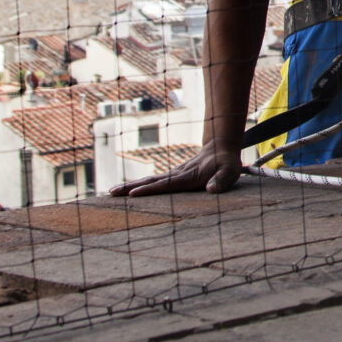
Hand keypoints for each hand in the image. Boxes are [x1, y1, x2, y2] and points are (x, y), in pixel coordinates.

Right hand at [111, 138, 244, 196]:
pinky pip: (153, 183)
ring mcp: (173, 175)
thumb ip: (220, 181)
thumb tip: (210, 190)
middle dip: (131, 188)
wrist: (220, 147)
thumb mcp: (229, 171)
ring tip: (112, 192)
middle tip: (112, 193)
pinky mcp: (173, 177)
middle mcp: (176, 175)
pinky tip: (127, 191)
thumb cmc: (226, 163)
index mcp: (187, 176)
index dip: (149, 189)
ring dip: (130, 186)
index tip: (133, 194)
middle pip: (150, 182)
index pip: (165, 184)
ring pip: (148, 181)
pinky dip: (138, 186)